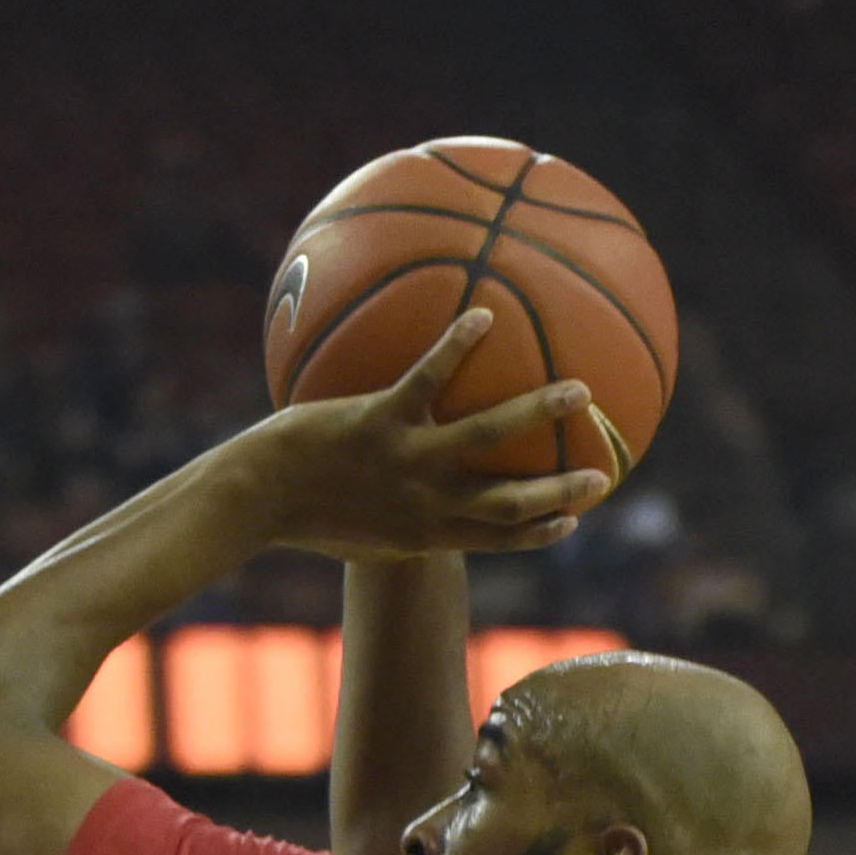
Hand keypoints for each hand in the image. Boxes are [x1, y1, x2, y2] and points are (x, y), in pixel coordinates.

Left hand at [242, 310, 615, 560]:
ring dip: (535, 412)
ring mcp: (404, 461)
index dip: (539, 533)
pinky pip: (428, 377)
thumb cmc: (296, 513)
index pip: (495, 540)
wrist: (251, 500)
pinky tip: (484, 315)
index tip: (574, 521)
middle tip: (604, 473)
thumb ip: (390, 522)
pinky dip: (457, 346)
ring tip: (577, 390)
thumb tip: (406, 511)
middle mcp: (422, 504)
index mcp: (421, 533)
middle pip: (509, 502)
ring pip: (486, 438)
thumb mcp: (351, 533)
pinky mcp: (378, 422)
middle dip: (560, 490)